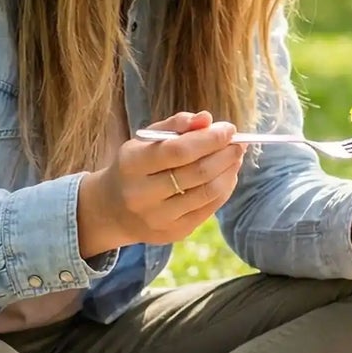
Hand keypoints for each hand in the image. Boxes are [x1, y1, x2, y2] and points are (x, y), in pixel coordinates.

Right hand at [76, 110, 243, 256]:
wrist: (112, 210)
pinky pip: (209, 209)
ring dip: (229, 171)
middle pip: (198, 173)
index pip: (178, 151)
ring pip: (208, 192)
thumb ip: (176, 126)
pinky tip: (227, 176)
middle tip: (239, 143)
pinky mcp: (173, 233)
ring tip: (235, 157)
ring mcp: (158, 218)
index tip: (228, 128)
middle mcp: (141, 195)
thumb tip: (206, 119)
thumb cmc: (136, 166)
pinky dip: (224, 189)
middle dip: (225, 154)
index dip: (209, 139)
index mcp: (131, 165)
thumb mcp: (146, 141)